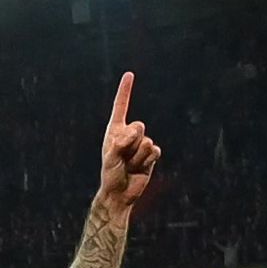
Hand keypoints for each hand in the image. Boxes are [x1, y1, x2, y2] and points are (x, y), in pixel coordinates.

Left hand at [95, 72, 161, 214]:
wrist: (121, 193)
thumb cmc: (110, 174)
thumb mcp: (110, 158)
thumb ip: (120, 143)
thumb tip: (135, 132)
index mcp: (115, 130)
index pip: (121, 106)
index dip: (125, 90)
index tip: (130, 74)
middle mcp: (128, 134)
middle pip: (139, 125)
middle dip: (131, 141)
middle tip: (123, 156)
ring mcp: (141, 144)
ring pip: (147, 141)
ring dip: (138, 156)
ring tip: (130, 165)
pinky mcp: (151, 154)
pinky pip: (156, 151)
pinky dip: (148, 161)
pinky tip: (140, 168)